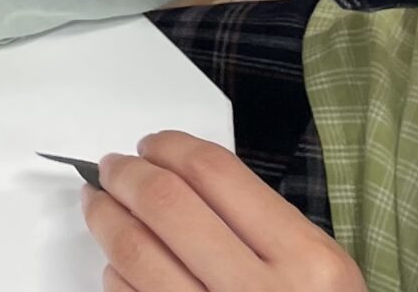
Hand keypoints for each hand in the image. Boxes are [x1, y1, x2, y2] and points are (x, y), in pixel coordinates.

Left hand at [84, 132, 360, 291]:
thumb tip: (177, 176)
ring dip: (105, 217)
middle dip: (126, 175)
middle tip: (112, 168)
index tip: (151, 146)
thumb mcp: (318, 271)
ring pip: (135, 250)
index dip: (170, 147)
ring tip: (99, 204)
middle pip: (165, 203)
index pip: (215, 172)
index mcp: (305, 258)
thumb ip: (261, 223)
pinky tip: (119, 261)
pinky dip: (115, 271)